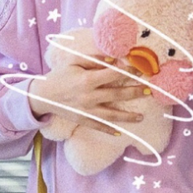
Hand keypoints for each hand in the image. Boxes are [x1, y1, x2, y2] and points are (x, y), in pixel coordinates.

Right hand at [28, 55, 144, 134]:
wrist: (42, 95)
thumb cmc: (60, 75)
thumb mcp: (75, 62)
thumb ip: (95, 60)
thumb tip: (114, 59)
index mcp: (88, 79)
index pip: (113, 74)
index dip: (128, 71)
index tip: (141, 69)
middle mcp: (89, 96)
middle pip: (117, 95)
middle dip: (134, 92)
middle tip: (149, 91)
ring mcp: (87, 110)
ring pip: (111, 115)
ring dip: (128, 116)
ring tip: (141, 117)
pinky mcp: (83, 119)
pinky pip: (98, 126)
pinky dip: (109, 130)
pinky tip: (120, 133)